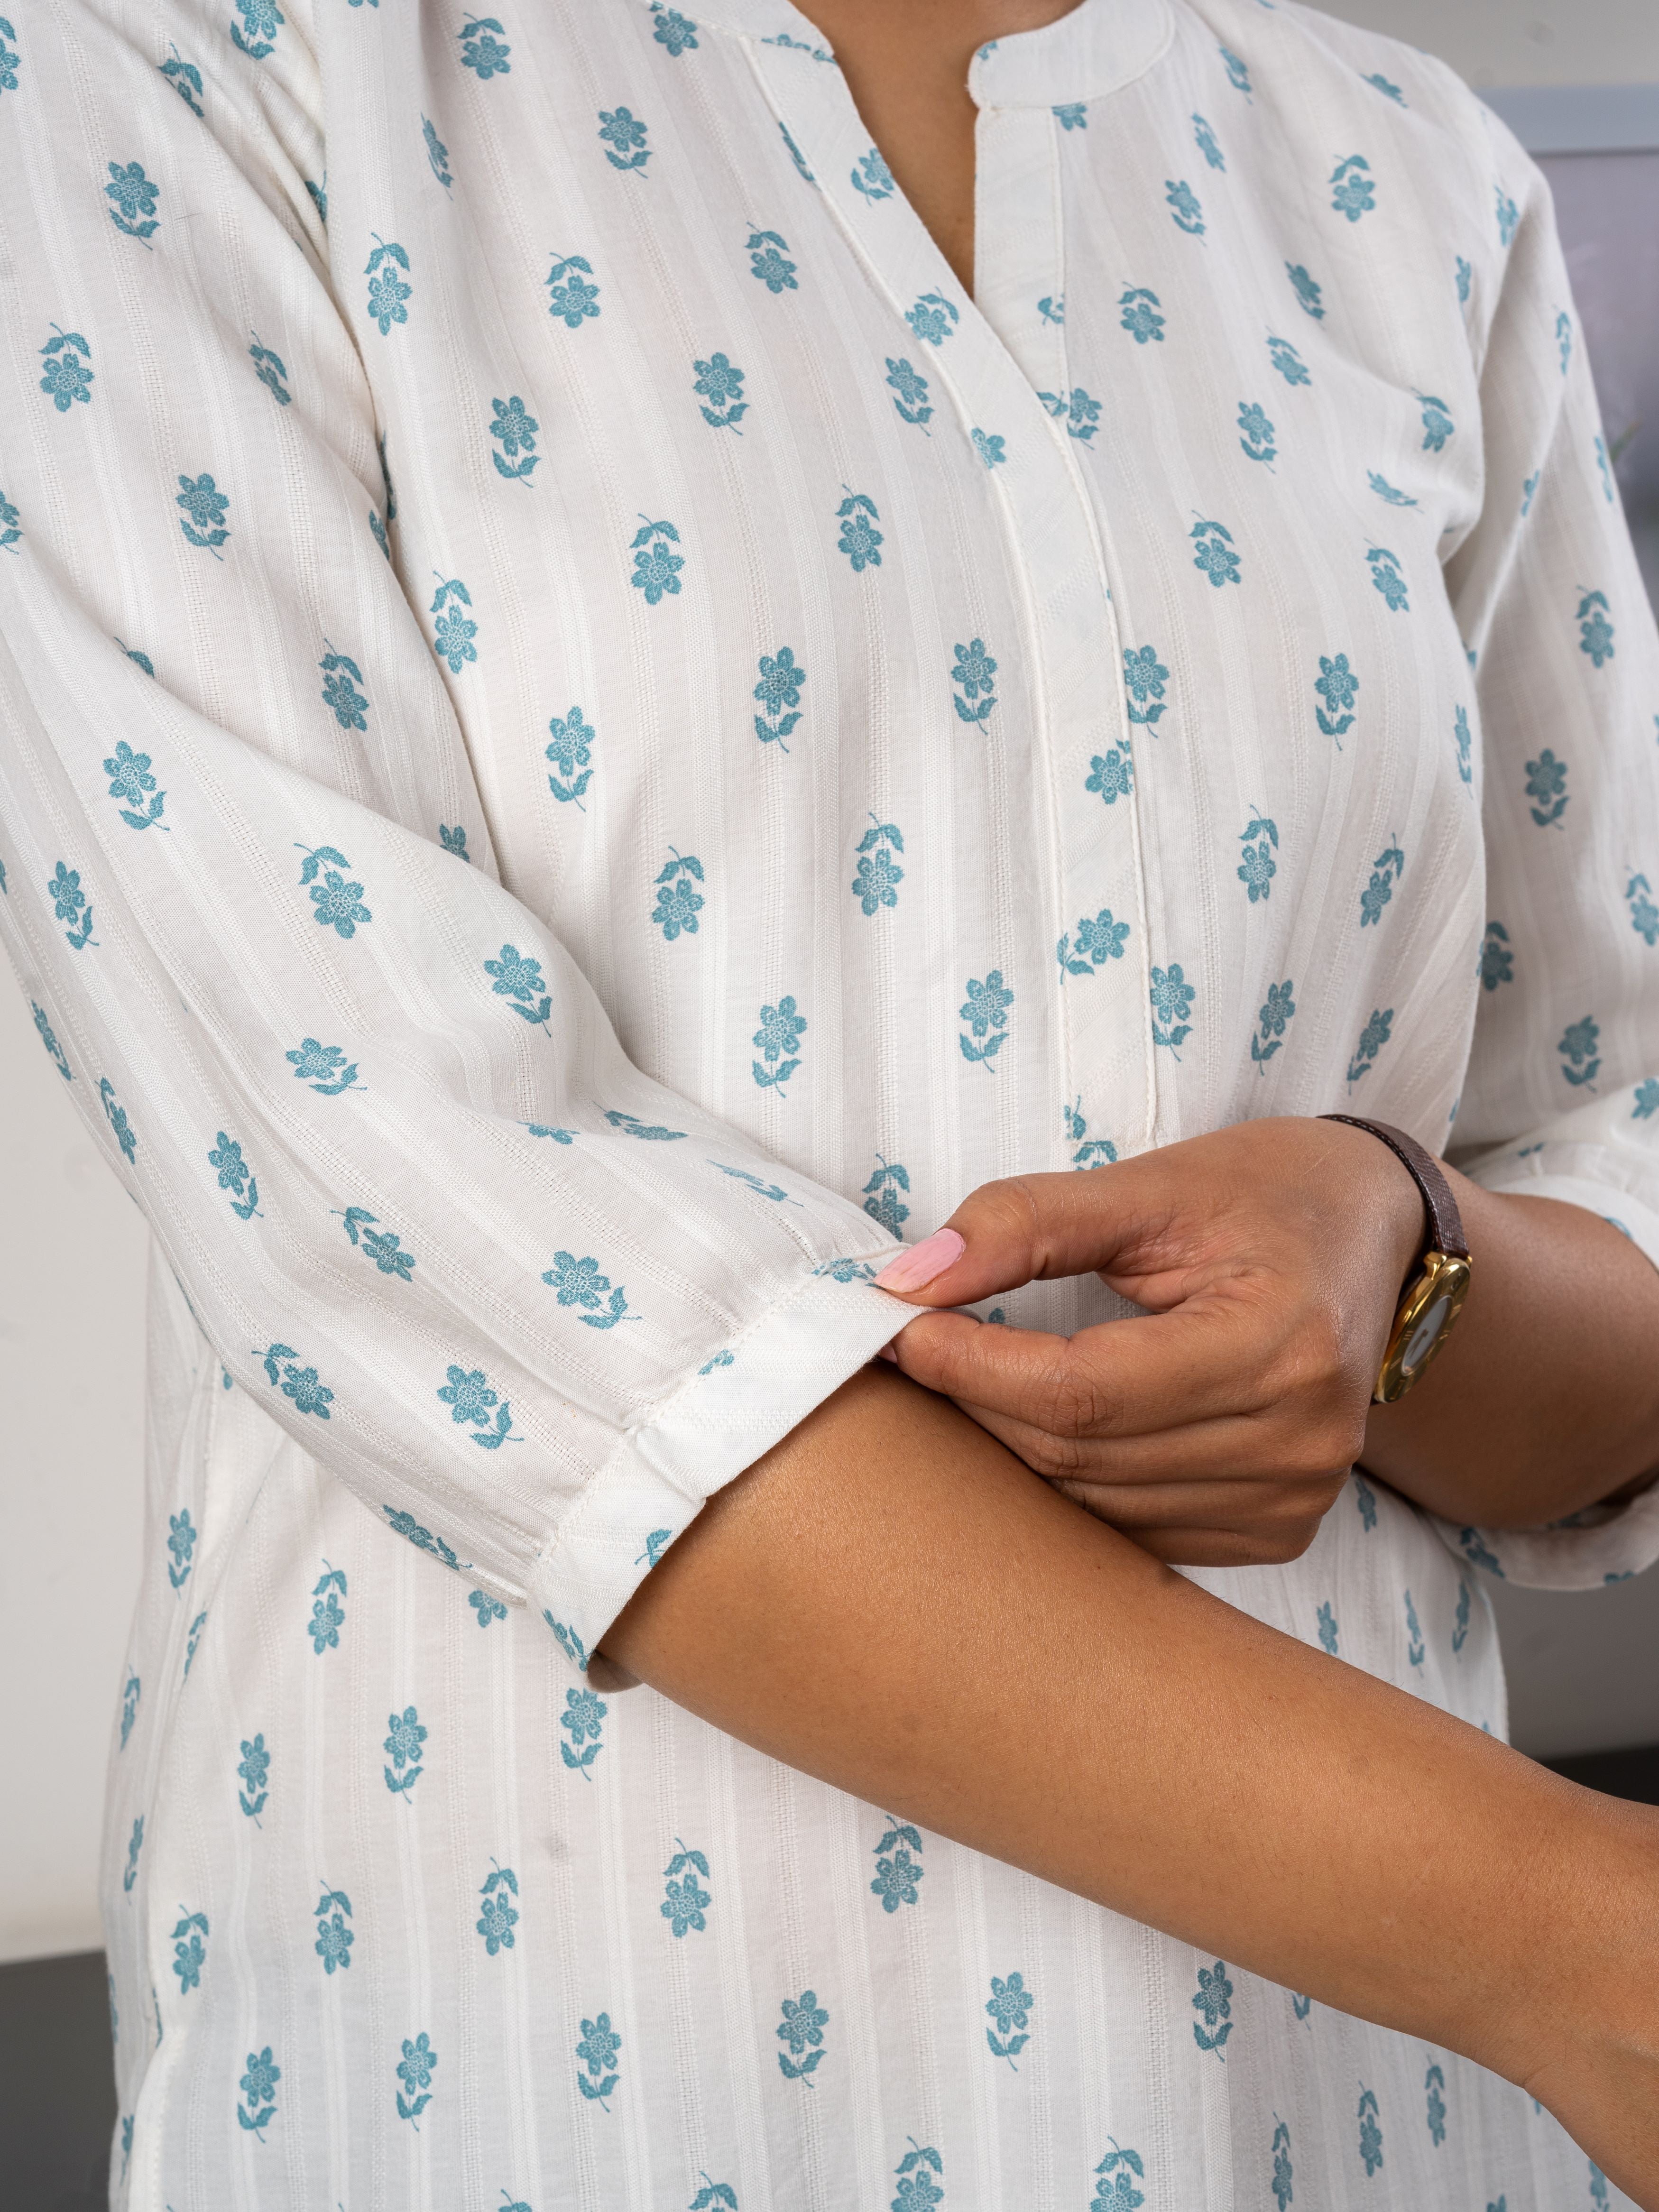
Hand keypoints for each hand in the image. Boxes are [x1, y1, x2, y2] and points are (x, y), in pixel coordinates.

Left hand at [874, 1117, 1426, 1565]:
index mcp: (1277, 1343)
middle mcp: (1299, 1440)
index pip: (1081, 1391)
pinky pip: (1131, 1531)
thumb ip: (1027, 1222)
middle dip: (975, 1404)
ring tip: (966, 1383)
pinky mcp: (1277, 1530)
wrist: (1371, 1238)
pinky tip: (1040, 1429)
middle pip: (1080, 1454)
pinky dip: (1070, 1485)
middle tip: (912, 1349)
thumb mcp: (1151, 1183)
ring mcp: (1294, 1499)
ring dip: (1010, 1451)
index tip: (896, 1326)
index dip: (970, 1366)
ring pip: (1092, 1506)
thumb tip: (908, 1278)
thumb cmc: (1262, 1196)